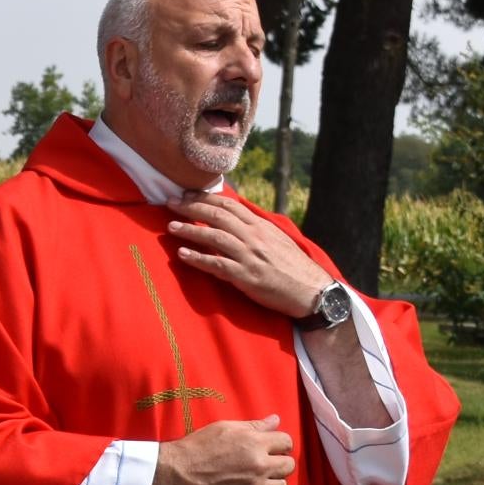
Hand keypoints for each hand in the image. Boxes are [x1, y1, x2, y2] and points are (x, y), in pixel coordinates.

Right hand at [151, 415, 293, 484]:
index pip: (286, 442)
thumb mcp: (225, 428)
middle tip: (264, 462)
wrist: (178, 475)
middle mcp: (260, 467)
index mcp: (256, 444)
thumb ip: (254, 425)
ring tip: (256, 479)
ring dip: (272, 481)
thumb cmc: (198, 447)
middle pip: (288, 465)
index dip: (279, 443)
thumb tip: (275, 420)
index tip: (270, 447)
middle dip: (279, 462)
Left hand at [166, 193, 333, 318]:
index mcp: (261, 226)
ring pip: (214, 237)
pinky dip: (198, 258)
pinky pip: (217, 264)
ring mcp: (249, 256)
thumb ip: (255, 229)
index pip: (229, 205)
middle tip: (171, 203)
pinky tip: (182, 254)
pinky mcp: (246, 276)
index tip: (187, 194)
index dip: (205, 198)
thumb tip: (235, 219)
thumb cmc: (292, 266)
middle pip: (218, 216)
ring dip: (190, 230)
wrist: (312, 291)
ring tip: (171, 227)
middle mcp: (254, 237)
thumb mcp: (276, 240)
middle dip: (192, 207)